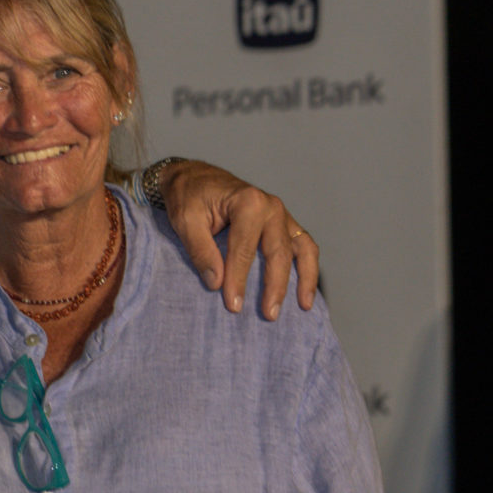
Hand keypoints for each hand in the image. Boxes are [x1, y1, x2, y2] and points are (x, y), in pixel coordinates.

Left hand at [158, 160, 318, 317]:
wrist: (193, 177)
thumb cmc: (188, 197)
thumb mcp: (185, 221)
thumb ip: (200, 251)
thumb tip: (216, 282)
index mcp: (248, 202)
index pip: (245, 249)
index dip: (239, 280)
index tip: (233, 305)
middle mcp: (271, 207)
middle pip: (278, 252)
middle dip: (274, 286)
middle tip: (268, 315)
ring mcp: (281, 214)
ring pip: (301, 248)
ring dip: (303, 278)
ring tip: (302, 306)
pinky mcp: (283, 222)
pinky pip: (303, 245)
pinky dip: (308, 267)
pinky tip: (304, 291)